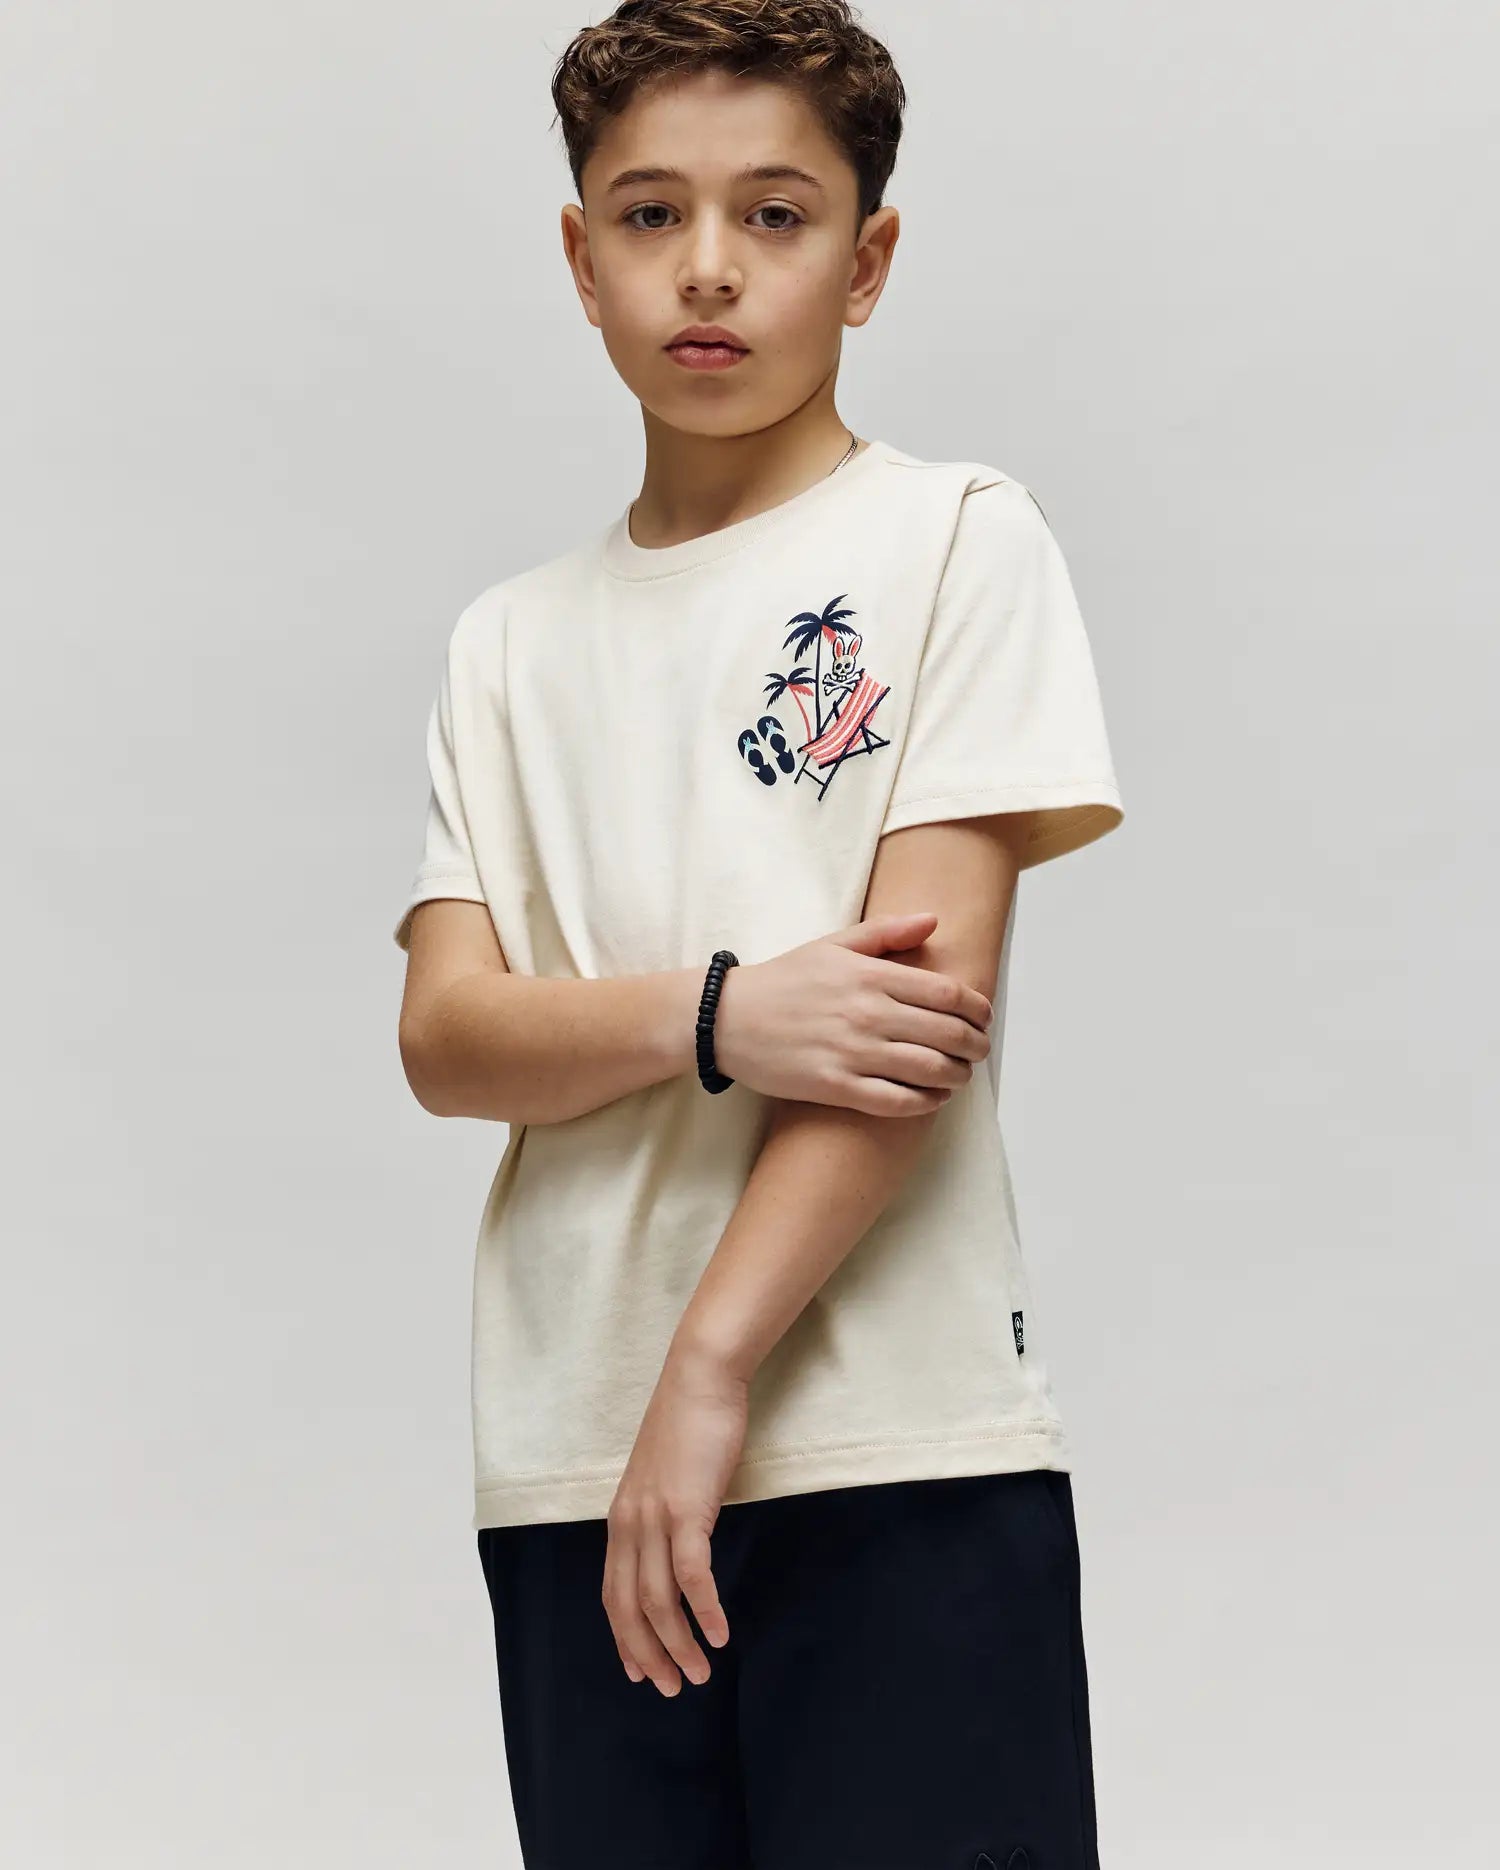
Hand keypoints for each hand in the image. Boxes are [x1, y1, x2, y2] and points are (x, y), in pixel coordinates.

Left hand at [602, 1340, 746, 1696]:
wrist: (700, 1378)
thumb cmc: (689, 1423)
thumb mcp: (666, 1477)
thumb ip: (664, 1513)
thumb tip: (678, 1546)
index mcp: (621, 1518)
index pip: (612, 1593)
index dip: (624, 1637)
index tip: (640, 1672)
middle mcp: (629, 1523)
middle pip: (628, 1607)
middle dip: (648, 1654)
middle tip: (673, 1688)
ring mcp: (656, 1517)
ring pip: (658, 1600)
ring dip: (678, 1644)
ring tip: (700, 1673)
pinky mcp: (687, 1509)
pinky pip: (692, 1574)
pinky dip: (704, 1609)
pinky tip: (720, 1634)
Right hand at [713, 911, 992, 1115]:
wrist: (725, 1018)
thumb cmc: (782, 980)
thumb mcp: (833, 944)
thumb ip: (886, 932)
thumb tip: (933, 920)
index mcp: (870, 975)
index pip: (947, 993)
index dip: (977, 1009)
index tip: (984, 1017)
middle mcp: (867, 1013)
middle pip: (948, 1034)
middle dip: (976, 1046)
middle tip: (980, 1051)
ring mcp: (852, 1052)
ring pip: (929, 1070)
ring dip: (957, 1076)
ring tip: (960, 1076)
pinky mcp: (835, 1085)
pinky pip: (896, 1101)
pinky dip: (925, 1103)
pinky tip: (932, 1098)